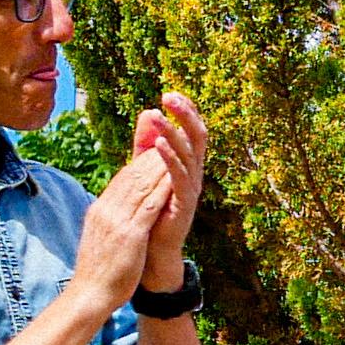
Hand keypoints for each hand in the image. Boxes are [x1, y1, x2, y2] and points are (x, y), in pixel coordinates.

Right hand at [72, 145, 178, 315]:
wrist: (89, 293)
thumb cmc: (98, 272)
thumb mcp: (101, 239)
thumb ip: (109, 222)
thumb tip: (114, 210)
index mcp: (100, 211)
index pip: (120, 180)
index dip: (139, 163)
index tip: (154, 151)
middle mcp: (107, 210)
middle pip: (131, 176)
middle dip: (150, 157)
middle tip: (168, 140)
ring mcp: (117, 221)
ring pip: (141, 186)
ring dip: (159, 166)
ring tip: (175, 151)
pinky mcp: (130, 234)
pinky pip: (149, 206)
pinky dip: (162, 189)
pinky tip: (175, 178)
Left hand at [132, 94, 210, 286]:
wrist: (152, 251)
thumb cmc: (151, 210)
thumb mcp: (147, 171)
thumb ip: (147, 143)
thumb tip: (147, 111)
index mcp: (187, 165)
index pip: (191, 132)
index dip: (185, 112)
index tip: (170, 93)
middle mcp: (194, 174)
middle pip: (197, 136)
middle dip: (186, 114)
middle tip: (170, 95)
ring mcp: (191, 189)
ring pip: (188, 153)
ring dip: (173, 131)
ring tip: (160, 113)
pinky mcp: (184, 203)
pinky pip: (179, 176)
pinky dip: (169, 158)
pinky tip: (158, 143)